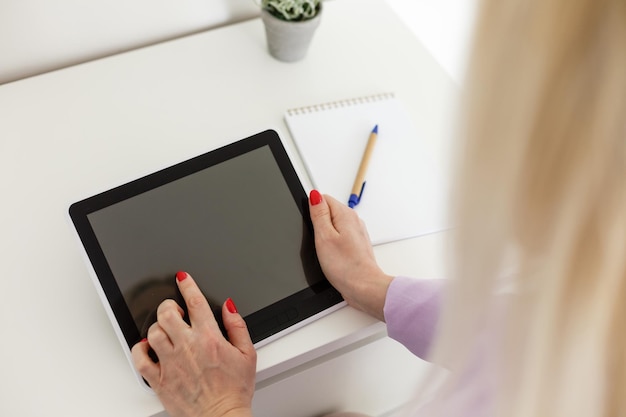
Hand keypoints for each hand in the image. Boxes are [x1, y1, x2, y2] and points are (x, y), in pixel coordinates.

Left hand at [131, 272, 256, 416]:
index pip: (195, 301)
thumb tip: (229, 306)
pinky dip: (140, 350)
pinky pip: (140, 359)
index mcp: (209, 338)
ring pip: (153, 332)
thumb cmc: (234, 390)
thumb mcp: (248, 354)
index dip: (187, 285)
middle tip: (174, 309)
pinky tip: (149, 348)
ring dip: (158, 327)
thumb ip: (238, 326)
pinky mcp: (159, 380)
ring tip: (165, 330)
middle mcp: (187, 347)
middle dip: (168, 305)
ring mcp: (171, 363)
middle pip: (167, 313)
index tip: (182, 278)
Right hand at [308, 190, 392, 321]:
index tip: (312, 226)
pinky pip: (339, 238)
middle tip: (319, 242)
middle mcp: (354, 221)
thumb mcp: (324, 237)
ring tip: (326, 251)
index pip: (323, 198)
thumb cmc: (346, 266)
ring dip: (325, 236)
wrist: (364, 287)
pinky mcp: (355, 245)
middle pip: (328, 212)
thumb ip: (319, 213)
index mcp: (346, 214)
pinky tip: (331, 256)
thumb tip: (314, 195)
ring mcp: (355, 233)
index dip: (312, 210)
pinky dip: (332, 245)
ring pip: (333, 226)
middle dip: (318, 224)